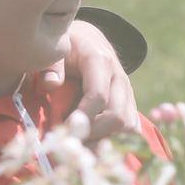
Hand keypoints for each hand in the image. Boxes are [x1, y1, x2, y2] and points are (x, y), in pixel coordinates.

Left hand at [37, 19, 140, 140]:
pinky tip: (97, 143)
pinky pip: (133, 126)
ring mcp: (127, 90)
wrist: (88, 38)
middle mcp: (119, 76)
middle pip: (118, 116)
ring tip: (83, 146)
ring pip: (129, 124)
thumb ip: (51, 65)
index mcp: (99, 60)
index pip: (98, 96)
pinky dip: (118, 139)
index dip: (82, 118)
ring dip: (107, 140)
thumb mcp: (55, 48)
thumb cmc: (66, 46)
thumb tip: (51, 84)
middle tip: (72, 143)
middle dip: (95, 134)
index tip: (64, 130)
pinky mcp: (130, 101)